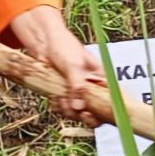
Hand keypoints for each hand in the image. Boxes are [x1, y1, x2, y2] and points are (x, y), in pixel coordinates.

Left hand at [10, 6, 103, 126]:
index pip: (111, 101)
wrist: (43, 42)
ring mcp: (78, 93)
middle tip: (73, 109)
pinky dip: (58, 106)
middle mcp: (92, 88)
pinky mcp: (65, 95)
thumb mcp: (73, 65)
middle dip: (82, 113)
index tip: (89, 114)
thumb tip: (79, 108)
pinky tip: (53, 97)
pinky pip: (64, 109)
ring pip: (78, 113)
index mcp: (101, 79)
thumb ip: (77, 86)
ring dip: (67, 109)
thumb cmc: (64, 46)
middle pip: (95, 112)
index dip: (104, 112)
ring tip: (59, 97)